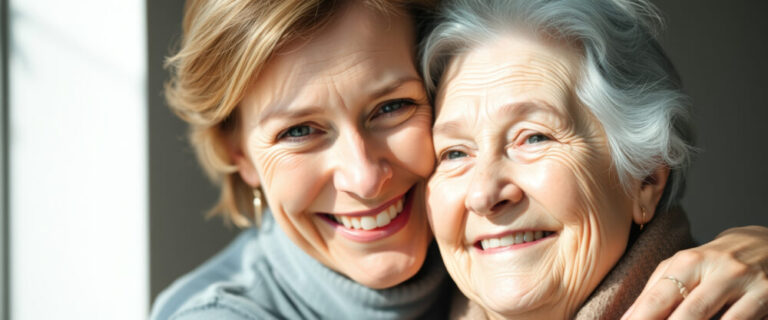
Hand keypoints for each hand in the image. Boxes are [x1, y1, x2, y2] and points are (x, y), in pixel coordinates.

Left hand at [622, 225, 767, 319]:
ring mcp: (743, 282)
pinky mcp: (766, 293)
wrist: (764, 243)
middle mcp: (716, 268)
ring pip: (715, 318)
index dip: (641, 319)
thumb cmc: (714, 261)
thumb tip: (627, 318)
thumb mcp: (684, 266)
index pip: (658, 297)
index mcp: (688, 261)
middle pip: (687, 312)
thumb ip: (656, 290)